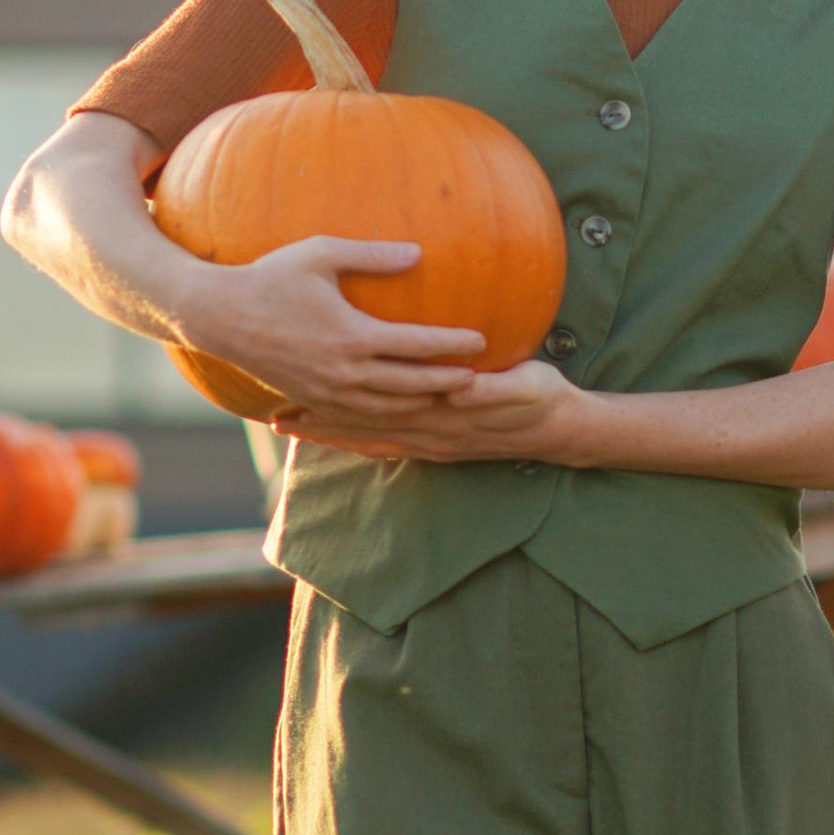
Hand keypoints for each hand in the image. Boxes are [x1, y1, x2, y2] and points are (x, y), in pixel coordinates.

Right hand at [192, 236, 486, 420]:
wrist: (218, 316)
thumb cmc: (270, 276)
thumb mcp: (320, 254)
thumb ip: (372, 255)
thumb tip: (418, 253)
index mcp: (352, 336)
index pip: (416, 345)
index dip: (453, 345)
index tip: (482, 340)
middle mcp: (344, 372)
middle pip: (411, 385)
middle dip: (448, 382)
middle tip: (480, 378)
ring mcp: (328, 392)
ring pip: (389, 407)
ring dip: (422, 402)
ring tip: (448, 394)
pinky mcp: (313, 400)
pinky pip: (361, 415)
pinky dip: (389, 414)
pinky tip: (404, 408)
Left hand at [277, 359, 589, 464]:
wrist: (559, 429)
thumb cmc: (540, 398)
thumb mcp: (522, 387)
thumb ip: (490, 390)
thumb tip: (458, 387)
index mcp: (442, 416)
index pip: (378, 411)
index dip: (338, 405)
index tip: (301, 395)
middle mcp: (429, 436)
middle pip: (363, 430)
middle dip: (319, 422)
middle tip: (274, 417)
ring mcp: (431, 445)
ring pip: (370, 441)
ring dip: (330, 435)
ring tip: (290, 428)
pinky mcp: (438, 447)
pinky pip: (388, 447)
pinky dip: (359, 444)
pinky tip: (339, 439)